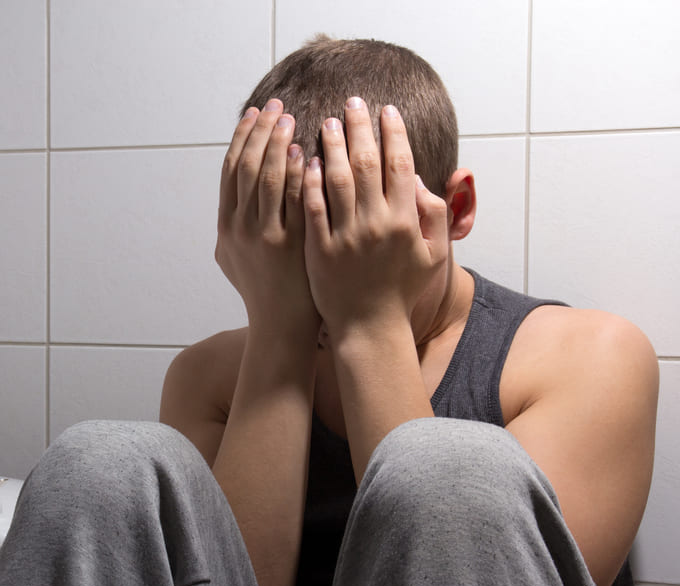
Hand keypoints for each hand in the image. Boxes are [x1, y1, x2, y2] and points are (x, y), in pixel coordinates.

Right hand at [215, 98, 319, 340]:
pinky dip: (297, 173)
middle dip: (261, 131)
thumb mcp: (232, 258)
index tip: (255, 112)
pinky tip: (305, 152)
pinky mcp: (291, 244)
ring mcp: (265, 236)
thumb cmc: (261, 291)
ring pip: (268, 178)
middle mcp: (240, 228)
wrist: (281, 326)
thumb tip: (236, 189)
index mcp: (225, 226)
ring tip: (290, 119)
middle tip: (276, 106)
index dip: (243, 137)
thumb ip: (233, 224)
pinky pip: (294, 200)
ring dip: (278, 144)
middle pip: (248, 167)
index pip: (231, 170)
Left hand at [302, 98, 448, 338]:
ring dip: (333, 146)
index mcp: (406, 221)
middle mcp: (377, 224)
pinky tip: (307, 159)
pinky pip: (313, 207)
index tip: (386, 110)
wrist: (369, 327)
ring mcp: (346, 236)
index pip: (401, 164)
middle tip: (352, 102)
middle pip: (367, 163)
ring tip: (329, 122)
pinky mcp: (320, 249)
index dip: (393, 134)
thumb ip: (435, 216)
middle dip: (360, 128)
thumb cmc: (401, 290)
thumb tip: (424, 178)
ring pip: (337, 180)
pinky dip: (310, 181)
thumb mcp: (433, 255)